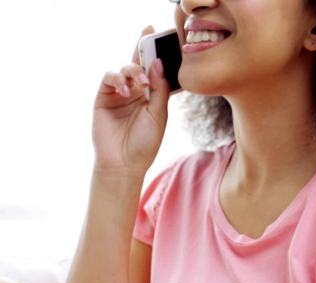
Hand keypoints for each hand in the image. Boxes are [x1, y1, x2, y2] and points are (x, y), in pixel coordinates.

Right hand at [92, 26, 170, 173]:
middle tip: (149, 35)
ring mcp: (119, 93)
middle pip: (138, 63)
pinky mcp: (103, 97)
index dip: (156, 52)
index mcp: (151, 94)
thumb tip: (158, 63)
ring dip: (133, 71)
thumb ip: (159, 88)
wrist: (125, 163)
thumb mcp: (158, 114)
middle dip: (142, 47)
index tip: (160, 35)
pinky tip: (127, 91)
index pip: (154, 69)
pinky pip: (109, 78)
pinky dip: (118, 79)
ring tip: (141, 83)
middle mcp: (135, 91)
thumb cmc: (145, 142)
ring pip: (124, 69)